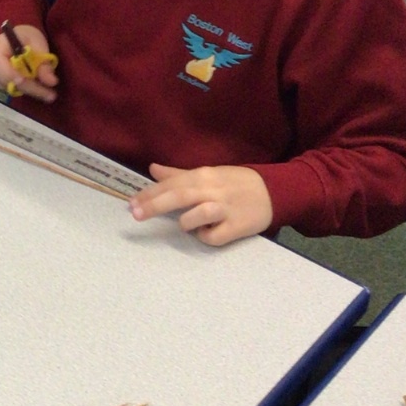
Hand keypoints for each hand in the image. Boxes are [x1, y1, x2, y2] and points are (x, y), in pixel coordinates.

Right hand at [0, 24, 58, 103]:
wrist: (16, 36)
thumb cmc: (26, 36)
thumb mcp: (38, 43)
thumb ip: (43, 62)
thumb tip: (51, 82)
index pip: (6, 70)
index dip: (21, 80)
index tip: (41, 87)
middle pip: (8, 82)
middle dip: (30, 89)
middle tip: (51, 95)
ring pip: (10, 88)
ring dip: (29, 90)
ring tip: (47, 91)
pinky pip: (9, 89)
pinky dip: (23, 90)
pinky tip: (34, 85)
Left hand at [129, 163, 272, 246]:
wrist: (274, 192)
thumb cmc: (235, 183)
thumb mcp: (207, 174)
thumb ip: (179, 174)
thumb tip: (152, 169)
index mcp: (204, 175)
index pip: (172, 183)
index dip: (150, 193)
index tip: (132, 203)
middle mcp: (213, 190)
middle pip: (180, 196)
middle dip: (155, 205)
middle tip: (136, 214)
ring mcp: (226, 209)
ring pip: (198, 214)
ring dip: (186, 222)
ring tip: (187, 224)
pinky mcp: (238, 227)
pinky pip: (214, 236)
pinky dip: (206, 236)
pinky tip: (207, 232)